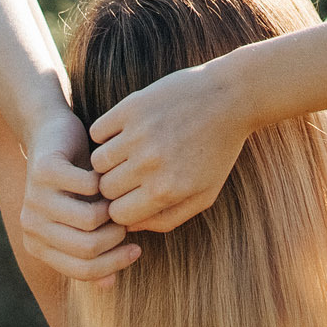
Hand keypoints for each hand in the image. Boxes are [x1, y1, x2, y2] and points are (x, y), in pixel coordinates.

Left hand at [20, 110, 140, 287]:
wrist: (52, 133)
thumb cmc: (76, 183)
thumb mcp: (85, 220)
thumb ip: (94, 252)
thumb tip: (108, 285)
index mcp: (37, 245)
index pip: (82, 271)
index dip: (114, 265)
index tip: (136, 251)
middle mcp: (30, 225)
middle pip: (87, 249)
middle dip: (116, 237)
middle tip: (125, 220)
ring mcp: (34, 197)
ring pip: (90, 221)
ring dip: (114, 209)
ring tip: (118, 199)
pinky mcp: (44, 170)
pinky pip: (89, 187)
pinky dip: (106, 181)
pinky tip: (107, 175)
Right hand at [89, 59, 250, 231]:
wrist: (230, 99)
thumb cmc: (217, 152)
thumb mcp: (204, 195)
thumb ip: (167, 219)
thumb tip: (128, 227)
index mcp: (166, 191)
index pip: (118, 215)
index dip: (124, 208)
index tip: (135, 196)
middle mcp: (149, 164)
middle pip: (105, 189)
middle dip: (117, 184)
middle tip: (135, 172)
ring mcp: (138, 134)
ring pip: (97, 162)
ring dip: (110, 160)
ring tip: (131, 152)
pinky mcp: (131, 107)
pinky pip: (97, 132)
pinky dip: (107, 134)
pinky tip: (127, 132)